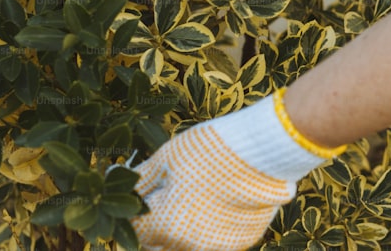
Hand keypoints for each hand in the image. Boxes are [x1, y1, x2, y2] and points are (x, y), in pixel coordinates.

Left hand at [131, 92, 341, 250]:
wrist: (265, 149)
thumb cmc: (211, 149)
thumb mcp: (169, 157)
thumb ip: (142, 180)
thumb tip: (124, 186)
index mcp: (165, 226)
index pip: (135, 232)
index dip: (134, 215)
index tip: (141, 199)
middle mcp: (190, 245)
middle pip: (161, 245)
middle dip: (157, 227)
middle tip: (168, 200)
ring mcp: (220, 245)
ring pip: (190, 245)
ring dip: (186, 229)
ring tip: (198, 198)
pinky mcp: (246, 239)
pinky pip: (220, 240)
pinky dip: (215, 227)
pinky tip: (223, 201)